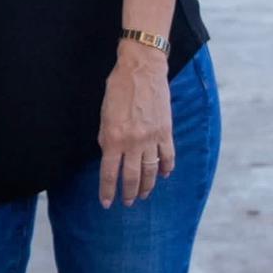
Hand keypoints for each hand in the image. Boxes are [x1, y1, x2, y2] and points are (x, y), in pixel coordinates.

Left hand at [98, 42, 174, 207]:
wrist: (142, 70)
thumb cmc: (118, 89)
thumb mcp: (104, 113)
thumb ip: (106, 137)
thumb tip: (109, 155)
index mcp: (113, 137)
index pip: (109, 172)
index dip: (107, 190)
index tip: (106, 203)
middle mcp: (133, 142)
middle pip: (131, 176)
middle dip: (128, 193)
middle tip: (126, 202)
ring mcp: (152, 138)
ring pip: (150, 171)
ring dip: (146, 186)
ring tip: (142, 195)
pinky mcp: (166, 132)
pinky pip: (168, 156)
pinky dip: (166, 168)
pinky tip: (163, 176)